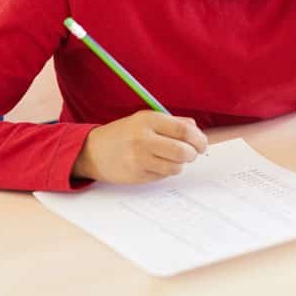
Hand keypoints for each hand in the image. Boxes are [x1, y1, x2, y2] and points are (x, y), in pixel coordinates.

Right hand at [71, 111, 207, 184]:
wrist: (93, 151)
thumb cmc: (125, 133)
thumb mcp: (146, 119)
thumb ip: (173, 122)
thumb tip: (196, 129)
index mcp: (148, 120)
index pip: (183, 131)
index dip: (198, 139)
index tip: (202, 143)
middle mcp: (143, 139)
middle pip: (182, 151)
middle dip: (192, 154)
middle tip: (191, 153)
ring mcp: (139, 159)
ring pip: (175, 167)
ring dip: (179, 164)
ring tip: (171, 159)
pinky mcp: (137, 175)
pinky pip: (163, 176)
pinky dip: (165, 171)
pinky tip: (155, 164)